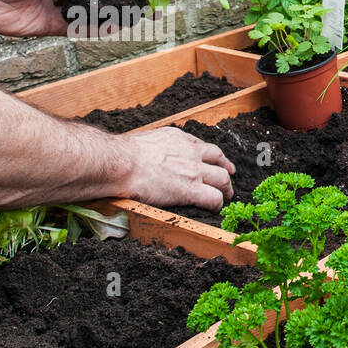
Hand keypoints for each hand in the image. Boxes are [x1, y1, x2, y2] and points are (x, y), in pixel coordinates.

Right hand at [119, 127, 236, 211]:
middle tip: (228, 179)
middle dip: (226, 170)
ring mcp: (193, 171)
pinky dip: (217, 204)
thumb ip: (157, 146)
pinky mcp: (191, 190)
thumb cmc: (121, 154)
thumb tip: (150, 154)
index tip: (217, 162)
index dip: (213, 156)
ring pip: (223, 179)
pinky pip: (214, 198)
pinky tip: (215, 209)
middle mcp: (190, 152)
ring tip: (226, 196)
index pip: (203, 146)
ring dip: (226, 189)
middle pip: (219, 160)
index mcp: (178, 138)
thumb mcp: (146, 139)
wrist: (119, 163)